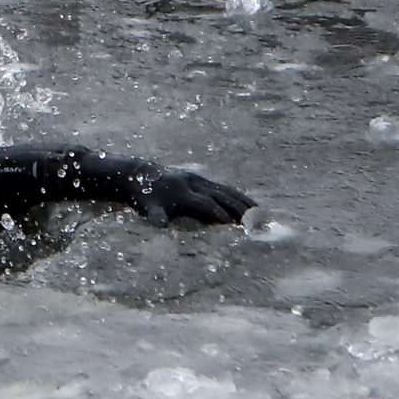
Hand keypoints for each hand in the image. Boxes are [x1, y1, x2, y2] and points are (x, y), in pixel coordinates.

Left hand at [128, 167, 254, 226]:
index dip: (218, 213)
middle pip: (220, 196)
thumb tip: (160, 226)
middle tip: (253, 221)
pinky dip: (237, 195)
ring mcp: (199, 180)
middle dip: (237, 208)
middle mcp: (194, 184)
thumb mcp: (147, 208)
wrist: (139, 172)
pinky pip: (223, 188)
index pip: (205, 204)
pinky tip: (248, 203)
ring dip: (242, 201)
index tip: (231, 224)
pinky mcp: (201, 179)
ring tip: (259, 212)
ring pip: (226, 190)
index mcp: (182, 193)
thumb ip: (156, 217)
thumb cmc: (144, 196)